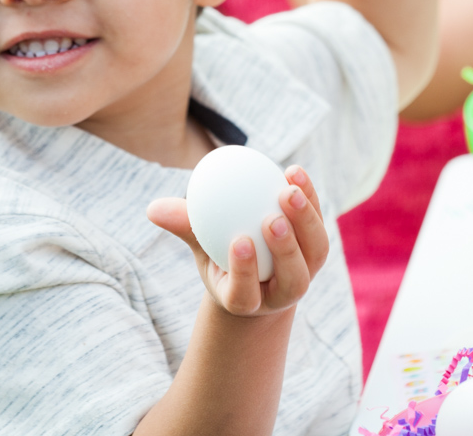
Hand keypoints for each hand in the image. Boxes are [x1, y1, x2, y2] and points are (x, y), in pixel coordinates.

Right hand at [147, 165, 328, 317]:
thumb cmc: (218, 253)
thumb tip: (153, 208)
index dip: (245, 273)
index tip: (238, 242)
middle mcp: (281, 294)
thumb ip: (184, 226)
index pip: (246, 294)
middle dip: (286, 250)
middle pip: (293, 279)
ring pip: (315, 255)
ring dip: (305, 222)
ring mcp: (305, 273)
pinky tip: (294, 172)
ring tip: (288, 191)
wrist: (254, 267)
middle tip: (272, 217)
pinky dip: (311, 199)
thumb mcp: (199, 244)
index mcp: (245, 301)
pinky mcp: (318, 250)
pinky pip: (319, 226)